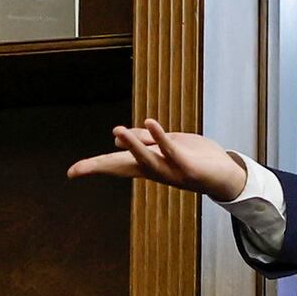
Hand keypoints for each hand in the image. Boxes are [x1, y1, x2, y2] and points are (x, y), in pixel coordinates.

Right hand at [66, 118, 248, 201]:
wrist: (224, 174)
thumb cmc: (194, 159)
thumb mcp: (166, 145)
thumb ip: (145, 140)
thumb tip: (116, 138)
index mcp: (146, 165)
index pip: (116, 165)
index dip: (94, 167)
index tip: (71, 172)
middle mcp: (154, 171)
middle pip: (123, 167)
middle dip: (99, 167)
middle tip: (77, 170)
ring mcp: (170, 171)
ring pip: (146, 159)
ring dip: (132, 144)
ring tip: (116, 131)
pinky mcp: (187, 166)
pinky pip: (171, 149)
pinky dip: (160, 137)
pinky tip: (150, 121)